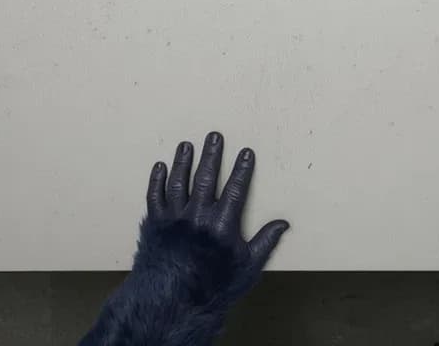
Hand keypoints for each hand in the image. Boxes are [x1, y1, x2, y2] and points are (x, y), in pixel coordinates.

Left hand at [142, 133, 287, 305]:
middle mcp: (198, 216)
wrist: (172, 304)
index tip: (246, 152)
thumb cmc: (214, 287)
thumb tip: (283, 224)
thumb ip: (265, 242)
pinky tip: (160, 167)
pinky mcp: (155, 224)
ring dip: (184, 161)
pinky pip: (155, 196)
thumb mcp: (248, 267)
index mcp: (223, 224)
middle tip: (214, 135)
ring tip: (186, 145)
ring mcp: (174, 218)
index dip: (243, 168)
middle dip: (212, 154)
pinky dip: (157, 180)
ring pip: (179, 182)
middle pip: (206, 177)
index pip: (236, 188)